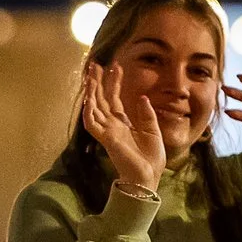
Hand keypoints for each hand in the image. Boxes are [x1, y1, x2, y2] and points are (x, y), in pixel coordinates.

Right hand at [81, 61, 165, 193]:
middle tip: (95, 64)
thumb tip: (141, 97)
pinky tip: (88, 99)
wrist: (148, 177)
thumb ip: (146, 114)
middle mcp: (112, 125)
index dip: (114, 83)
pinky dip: (89, 112)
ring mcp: (107, 132)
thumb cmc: (151, 158)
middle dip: (98, 82)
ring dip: (91, 91)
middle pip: (101, 99)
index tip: (116, 67)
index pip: (114, 99)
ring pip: (94, 108)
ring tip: (90, 74)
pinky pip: (92, 124)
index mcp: (123, 123)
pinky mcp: (106, 139)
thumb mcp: (153, 130)